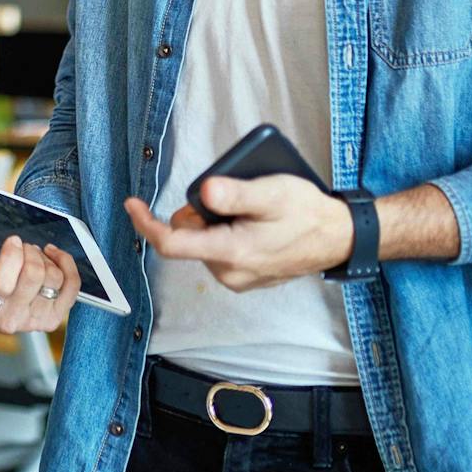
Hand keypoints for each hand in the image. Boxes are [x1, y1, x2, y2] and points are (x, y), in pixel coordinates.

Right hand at [0, 236, 78, 334]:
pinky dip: (66, 265)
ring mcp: (34, 321)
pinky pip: (72, 288)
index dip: (11, 256)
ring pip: (53, 280)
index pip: (1, 283)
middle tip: (21, 244)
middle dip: (28, 252)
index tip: (11, 240)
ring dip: (45, 258)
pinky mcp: (55, 317)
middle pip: (32, 277)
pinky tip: (53, 254)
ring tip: (32, 253)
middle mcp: (9, 320)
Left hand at [126, 176, 353, 291]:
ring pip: (205, 243)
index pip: (171, 243)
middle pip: (189, 237)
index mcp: (230, 252)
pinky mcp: (247, 277)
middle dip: (198, 213)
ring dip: (215, 222)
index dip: (146, 223)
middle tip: (231, 196)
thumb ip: (234, 194)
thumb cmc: (307, 213)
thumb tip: (202, 192)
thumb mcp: (271, 193)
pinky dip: (227, 232)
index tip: (132, 204)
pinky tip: (253, 222)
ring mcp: (238, 278)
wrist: (338, 237)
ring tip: (250, 209)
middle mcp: (229, 272)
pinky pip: (221, 250)